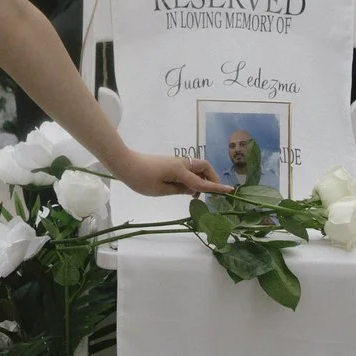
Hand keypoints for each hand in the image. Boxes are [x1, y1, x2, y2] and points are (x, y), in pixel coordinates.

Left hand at [106, 149, 228, 196]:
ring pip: (197, 167)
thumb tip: (193, 190)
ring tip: (196, 195)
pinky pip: (188, 168)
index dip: (216, 188)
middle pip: (204, 167)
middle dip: (212, 178)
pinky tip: (186, 188)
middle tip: (212, 193)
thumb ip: (179, 190)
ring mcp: (176, 161)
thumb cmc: (140, 179)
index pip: (202, 182)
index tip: (230, 191)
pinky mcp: (170, 163)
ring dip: (202, 178)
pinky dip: (193, 177)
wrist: (125, 164)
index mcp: (180, 170)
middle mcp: (181, 163)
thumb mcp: (160, 190)